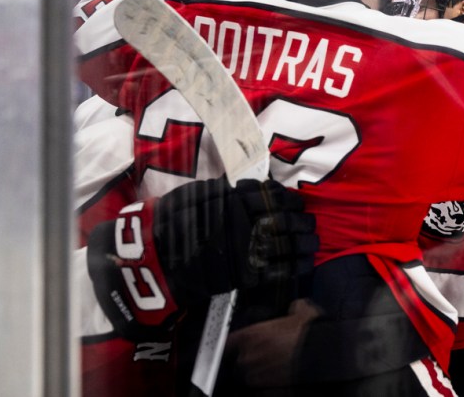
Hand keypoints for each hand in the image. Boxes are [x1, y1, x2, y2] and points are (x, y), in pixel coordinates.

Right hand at [87, 178, 316, 338]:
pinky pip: (276, 271)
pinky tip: (303, 266)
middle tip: (310, 226)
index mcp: (234, 200)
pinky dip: (293, 268)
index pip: (273, 197)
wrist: (151, 258)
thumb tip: (252, 187)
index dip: (290, 201)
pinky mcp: (243, 275)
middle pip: (285, 221)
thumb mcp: (196, 195)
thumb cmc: (171, 222)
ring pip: (286, 246)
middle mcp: (244, 223)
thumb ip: (225, 191)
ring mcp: (245, 250)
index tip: (297, 205)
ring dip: (303, 245)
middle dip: (302, 224)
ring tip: (311, 245)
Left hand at [224, 298, 321, 394]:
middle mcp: (251, 354)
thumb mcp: (303, 311)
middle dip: (252, 356)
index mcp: (254, 333)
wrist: (321, 354)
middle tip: (268, 353)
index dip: (232, 342)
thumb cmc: (309, 334)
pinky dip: (266, 383)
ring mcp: (258, 372)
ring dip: (258, 371)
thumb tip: (297, 307)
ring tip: (274, 366)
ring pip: (250, 374)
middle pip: (242, 358)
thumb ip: (294, 308)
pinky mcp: (267, 386)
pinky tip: (278, 377)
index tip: (234, 344)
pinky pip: (260, 387)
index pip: (231, 340)